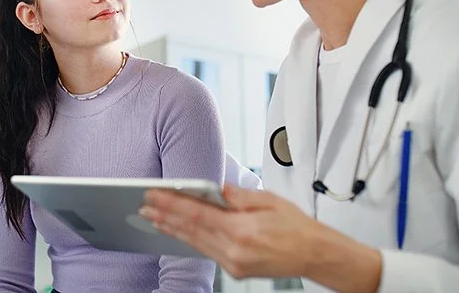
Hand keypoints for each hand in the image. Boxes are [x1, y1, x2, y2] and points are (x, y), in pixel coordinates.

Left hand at [141, 184, 381, 291]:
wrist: (314, 254)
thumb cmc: (296, 226)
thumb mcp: (268, 200)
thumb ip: (239, 196)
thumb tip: (217, 188)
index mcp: (242, 230)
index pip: (197, 214)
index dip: (172, 204)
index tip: (154, 194)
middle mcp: (235, 250)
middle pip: (191, 230)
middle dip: (165, 216)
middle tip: (144, 205)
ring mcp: (234, 263)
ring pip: (195, 243)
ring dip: (172, 229)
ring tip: (153, 217)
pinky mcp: (235, 270)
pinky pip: (206, 251)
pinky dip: (190, 240)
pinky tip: (178, 231)